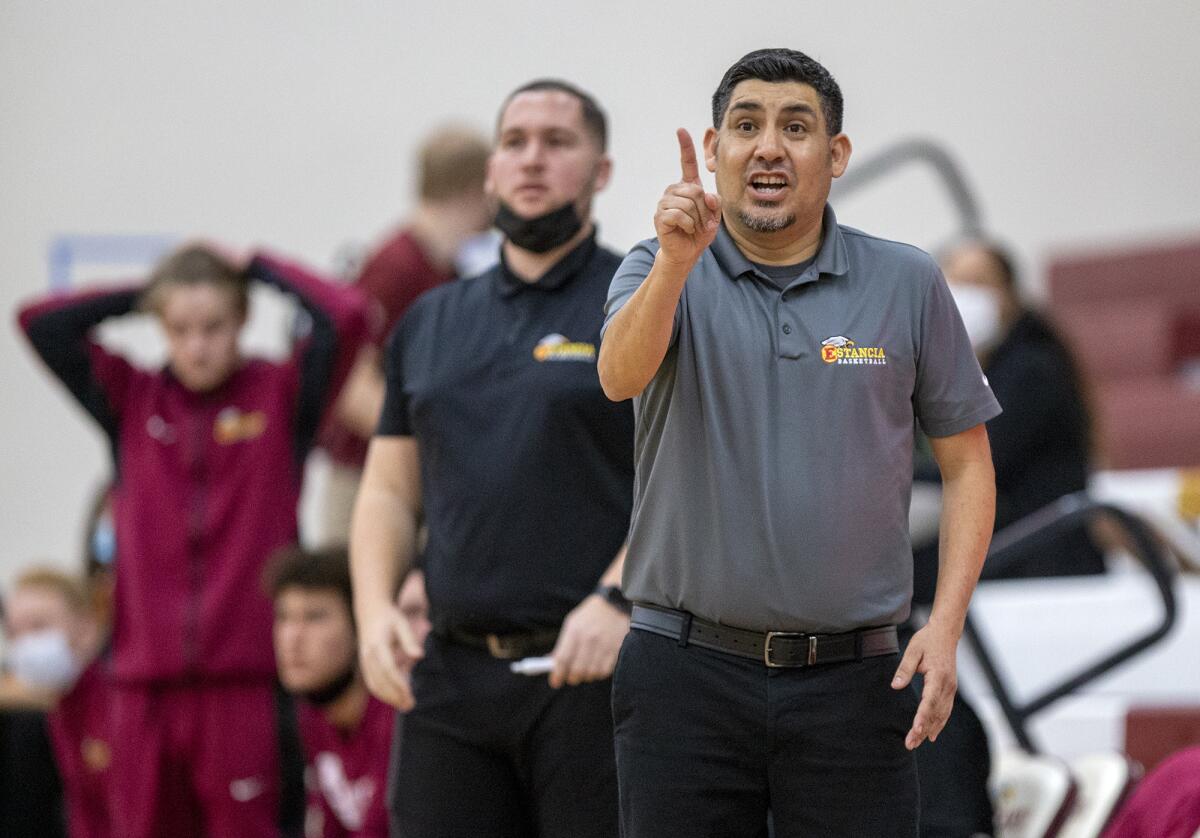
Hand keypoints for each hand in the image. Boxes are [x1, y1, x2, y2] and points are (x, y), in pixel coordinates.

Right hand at [357, 601, 424, 710]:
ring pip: (374, 685)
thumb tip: (420, 656)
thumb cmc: (389, 617)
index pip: (389, 669)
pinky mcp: (364, 664)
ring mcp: (364, 661)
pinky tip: (395, 698)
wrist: (369, 611)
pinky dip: (382, 693)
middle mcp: (368, 655)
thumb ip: (409, 640)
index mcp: (378, 645)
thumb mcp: (402, 623)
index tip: (410, 695)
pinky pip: (372, 682)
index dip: (399, 684)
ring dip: (388, 698)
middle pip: (380, 681)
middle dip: (394, 696)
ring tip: (404, 705)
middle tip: (410, 706)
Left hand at [547, 594, 630, 688]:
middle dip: (572, 678)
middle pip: (577, 670)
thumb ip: (563, 644)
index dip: (557, 673)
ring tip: (586, 670)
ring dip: (586, 676)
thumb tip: (553, 663)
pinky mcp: (616, 649)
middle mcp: (589, 638)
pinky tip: (597, 666)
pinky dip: (599, 673)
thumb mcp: (572, 623)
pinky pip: (605, 671)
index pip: (563, 659)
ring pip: (592, 673)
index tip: (555, 682)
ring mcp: (604, 644)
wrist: (615, 604)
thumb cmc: (590, 615)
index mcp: (575, 630)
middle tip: (572, 678)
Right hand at [654, 128, 720, 271]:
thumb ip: (716, 203)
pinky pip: (679, 215)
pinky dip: (688, 225)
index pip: (687, 163)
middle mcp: (674, 191)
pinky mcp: (660, 215)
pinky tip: (685, 230)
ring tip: (694, 227)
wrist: (686, 253)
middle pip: (695, 191)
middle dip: (704, 210)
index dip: (685, 146)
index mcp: (688, 187)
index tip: (681, 130)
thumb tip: (705, 195)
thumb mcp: (715, 216)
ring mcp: (665, 202)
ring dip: (697, 220)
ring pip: (688, 204)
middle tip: (702, 223)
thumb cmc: (699, 233)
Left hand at [892, 620, 959, 749]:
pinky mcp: (950, 689)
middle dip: (923, 730)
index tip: (915, 729)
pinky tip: (932, 735)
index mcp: (938, 676)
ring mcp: (951, 689)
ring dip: (930, 730)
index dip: (922, 717)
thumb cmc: (927, 641)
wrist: (945, 634)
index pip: (930, 701)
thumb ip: (904, 669)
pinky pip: (945, 711)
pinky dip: (939, 724)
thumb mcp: (912, 651)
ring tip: (916, 743)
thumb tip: (895, 686)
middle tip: (909, 744)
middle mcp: (948, 686)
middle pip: (935, 713)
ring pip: (942, 715)